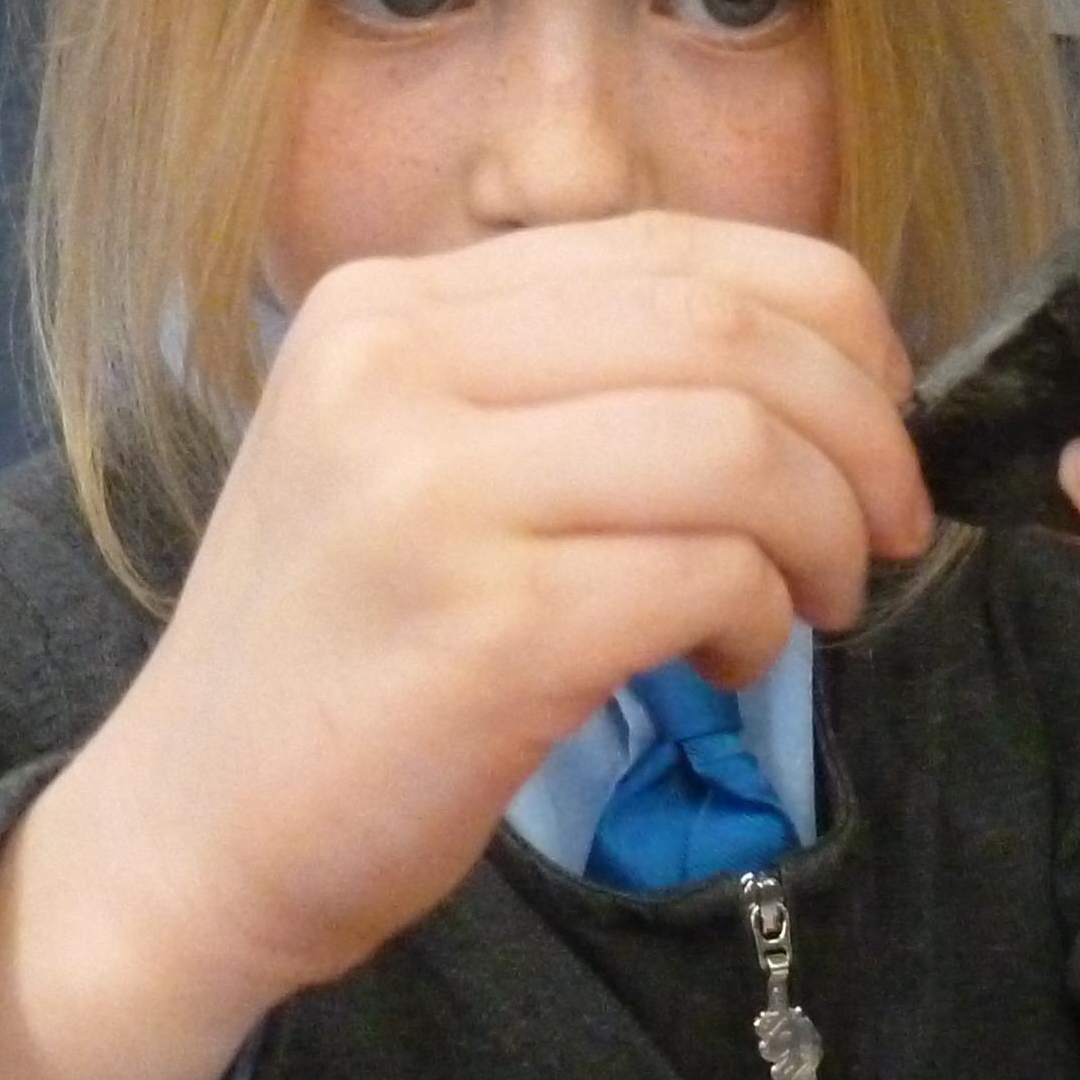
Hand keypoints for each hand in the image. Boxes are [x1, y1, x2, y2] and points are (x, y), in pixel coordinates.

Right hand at [0, 212, 927, 1079]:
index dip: (825, 318)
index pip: (675, 245)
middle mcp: (395, 368)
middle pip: (728, 329)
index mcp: (385, 304)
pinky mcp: (484, 629)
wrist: (191, 834)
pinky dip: (764, 615)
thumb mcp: (407, 455)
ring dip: (828, 527)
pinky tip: (732, 659)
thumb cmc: (340, 658)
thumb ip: (559, 378)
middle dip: (859, 426)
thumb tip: (805, 353)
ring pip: (739, 444)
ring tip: (816, 600)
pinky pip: (709, 572)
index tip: (874, 407)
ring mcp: (430, 494)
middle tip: (887, 522)